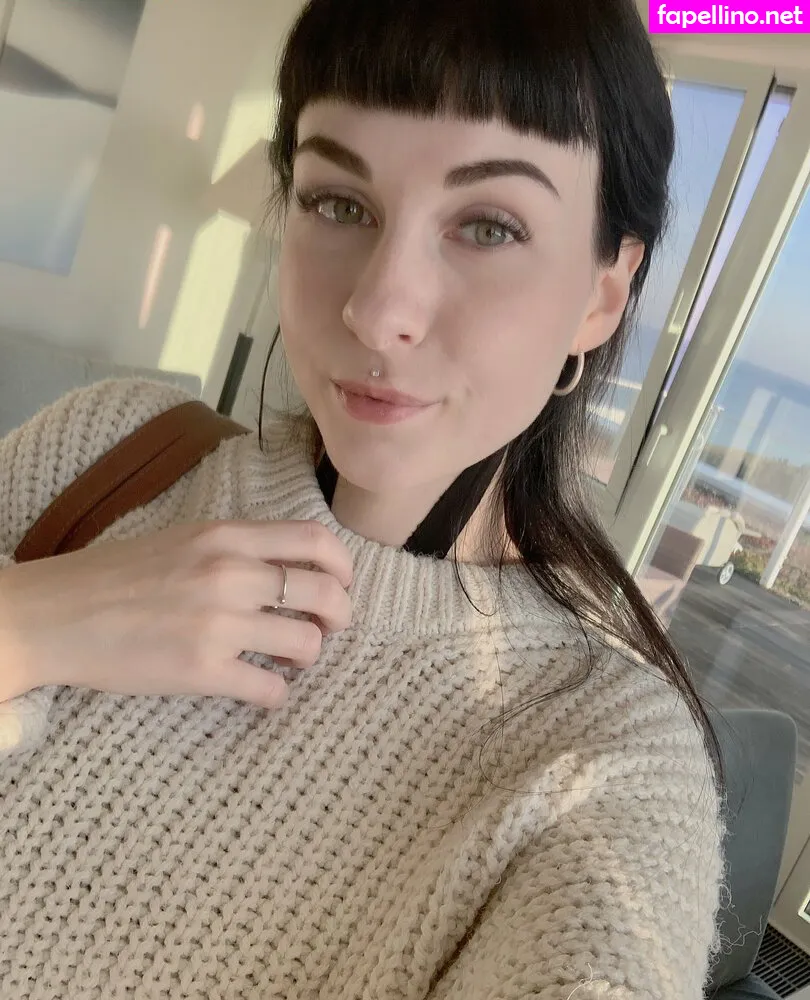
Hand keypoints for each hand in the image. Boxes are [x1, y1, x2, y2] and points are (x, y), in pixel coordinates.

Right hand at [0, 520, 352, 708]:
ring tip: (290, 660)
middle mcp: (231, 573)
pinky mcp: (202, 670)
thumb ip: (238, 547)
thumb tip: (288, 567)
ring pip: (307, 643)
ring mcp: (219, 623)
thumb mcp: (184, 539)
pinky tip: (263, 690)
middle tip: (328, 629)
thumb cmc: (116, 576)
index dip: (343, 567)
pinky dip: (278, 694)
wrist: (56, 615)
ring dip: (309, 656)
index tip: (342, 585)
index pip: (315, 542)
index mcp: (227, 536)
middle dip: (340, 616)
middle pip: (325, 593)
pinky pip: (271, 689)